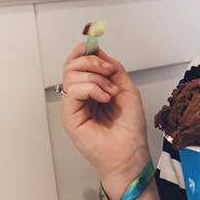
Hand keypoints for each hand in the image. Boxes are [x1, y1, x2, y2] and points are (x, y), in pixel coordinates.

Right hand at [59, 43, 148, 179]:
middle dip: (92, 62)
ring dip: (96, 78)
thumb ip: (113, 69)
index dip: (85, 52)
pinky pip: (73, 90)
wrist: (130, 152)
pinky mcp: (69, 116)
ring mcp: (73, 106)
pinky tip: (104, 98)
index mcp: (91, 89)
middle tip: (109, 71)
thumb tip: (99, 52)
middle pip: (71, 65)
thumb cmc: (130, 129)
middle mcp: (80, 97)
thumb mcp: (127, 89)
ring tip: (110, 92)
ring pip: (70, 75)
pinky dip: (92, 89)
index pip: (78, 63)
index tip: (96, 46)